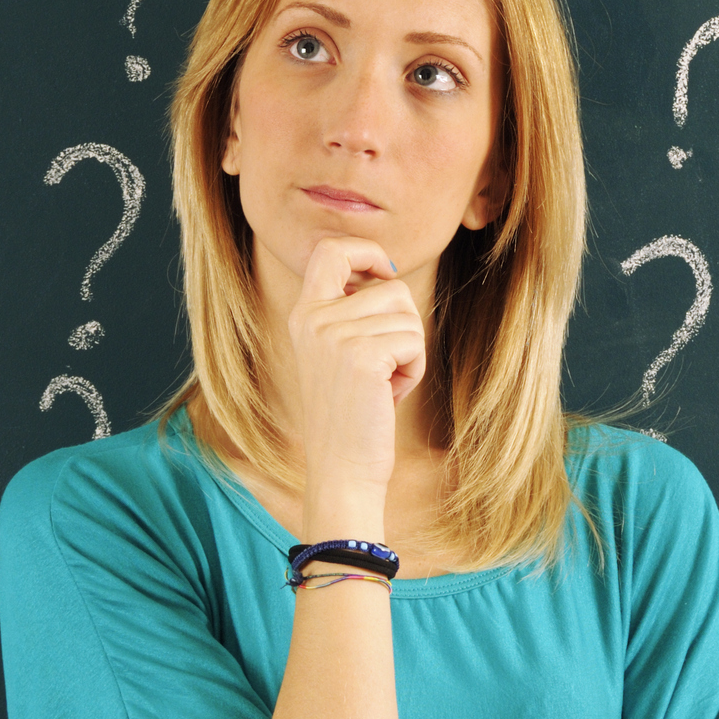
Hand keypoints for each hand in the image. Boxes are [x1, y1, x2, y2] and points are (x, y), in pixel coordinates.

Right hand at [287, 236, 423, 502]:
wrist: (341, 468)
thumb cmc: (352, 412)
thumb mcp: (339, 352)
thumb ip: (350, 312)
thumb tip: (386, 274)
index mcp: (304, 314)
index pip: (330, 250)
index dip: (365, 250)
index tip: (384, 272)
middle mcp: (314, 319)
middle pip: (391, 288)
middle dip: (404, 325)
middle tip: (384, 367)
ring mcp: (335, 336)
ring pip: (408, 315)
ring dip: (410, 351)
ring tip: (385, 384)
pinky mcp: (363, 356)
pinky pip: (414, 340)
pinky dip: (415, 369)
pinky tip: (392, 393)